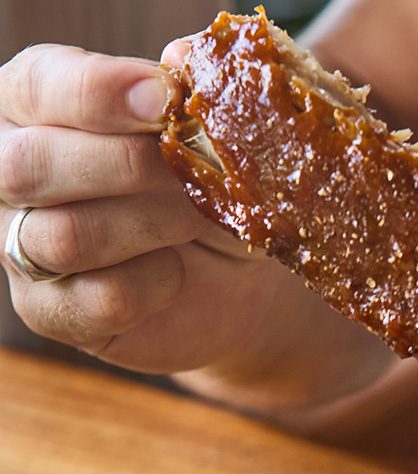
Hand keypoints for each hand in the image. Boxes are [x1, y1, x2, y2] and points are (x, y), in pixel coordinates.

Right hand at [0, 43, 389, 412]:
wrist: (239, 280)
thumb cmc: (209, 192)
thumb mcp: (208, 142)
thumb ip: (191, 99)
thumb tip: (184, 60)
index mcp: (35, 108)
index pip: (39, 87)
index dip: (98, 93)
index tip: (165, 100)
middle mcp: (12, 175)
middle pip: (28, 166)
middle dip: (122, 167)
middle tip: (186, 173)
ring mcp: (25, 250)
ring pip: (63, 238)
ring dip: (147, 226)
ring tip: (195, 220)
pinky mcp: (56, 313)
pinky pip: (97, 300)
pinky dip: (153, 286)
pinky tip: (177, 275)